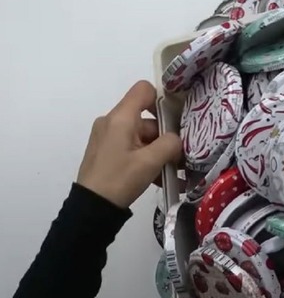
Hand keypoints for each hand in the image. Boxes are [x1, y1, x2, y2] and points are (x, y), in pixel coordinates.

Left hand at [77, 81, 180, 207]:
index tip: (176, 120)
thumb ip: (170, 143)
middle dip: (165, 136)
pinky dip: (147, 159)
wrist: (91, 208)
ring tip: (172, 172)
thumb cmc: (120, 179)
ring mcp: (108, 137)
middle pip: (147, 118)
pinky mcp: (107, 151)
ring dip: (158, 151)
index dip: (162, 99)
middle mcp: (112, 122)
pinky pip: (133, 147)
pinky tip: (159, 178)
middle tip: (179, 156)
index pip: (144, 90)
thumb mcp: (150, 162)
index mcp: (121, 118)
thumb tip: (177, 140)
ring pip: (142, 135)